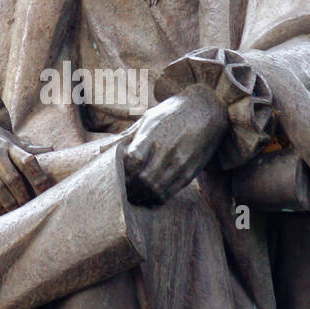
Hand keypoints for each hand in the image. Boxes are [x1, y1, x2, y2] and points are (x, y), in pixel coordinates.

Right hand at [0, 108, 52, 215]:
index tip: (46, 193)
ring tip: (19, 212)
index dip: (39, 179)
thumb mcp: (6, 136)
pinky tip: (1, 212)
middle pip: (14, 180)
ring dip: (11, 205)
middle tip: (33, 208)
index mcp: (6, 144)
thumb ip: (26, 147)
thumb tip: (51, 150)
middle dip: (25, 197)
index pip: (27, 161)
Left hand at [122, 85, 227, 205]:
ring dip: (141, 196)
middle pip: (143, 179)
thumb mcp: (148, 118)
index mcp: (154, 133)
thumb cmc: (172, 112)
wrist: (208, 110)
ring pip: (155, 190)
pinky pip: (170, 193)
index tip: (117, 173)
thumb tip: (101, 151)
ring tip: (134, 194)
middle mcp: (168, 149)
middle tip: (123, 189)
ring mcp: (181, 162)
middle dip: (129, 187)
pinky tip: (149, 195)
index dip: (122, 171)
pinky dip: (156, 198)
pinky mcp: (190, 172)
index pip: (132, 160)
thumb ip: (126, 137)